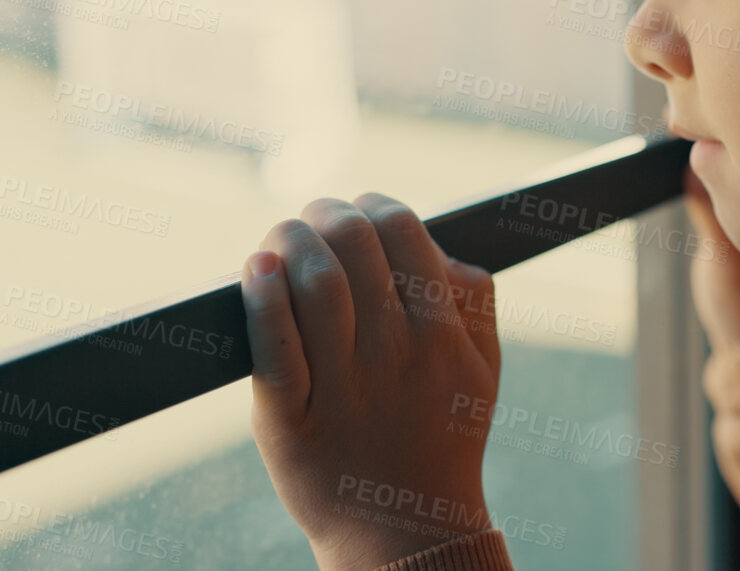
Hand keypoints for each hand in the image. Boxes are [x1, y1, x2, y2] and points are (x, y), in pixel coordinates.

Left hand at [240, 194, 502, 570]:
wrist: (404, 534)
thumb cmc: (443, 441)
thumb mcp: (484, 371)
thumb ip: (475, 301)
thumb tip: (439, 244)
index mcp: (443, 336)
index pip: (404, 231)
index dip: (374, 204)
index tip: (358, 209)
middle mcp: (396, 355)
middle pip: (354, 244)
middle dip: (325, 214)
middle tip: (312, 221)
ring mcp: (344, 388)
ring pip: (315, 284)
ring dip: (289, 241)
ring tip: (280, 240)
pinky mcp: (292, 420)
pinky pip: (274, 348)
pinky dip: (260, 299)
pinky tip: (256, 270)